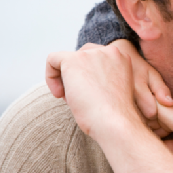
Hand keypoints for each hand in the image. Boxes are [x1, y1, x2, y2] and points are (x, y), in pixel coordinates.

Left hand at [46, 45, 172, 172]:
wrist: (115, 121)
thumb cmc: (115, 114)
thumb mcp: (114, 89)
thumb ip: (104, 77)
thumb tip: (83, 80)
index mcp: (121, 56)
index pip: (97, 57)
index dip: (89, 74)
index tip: (90, 93)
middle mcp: (108, 50)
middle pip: (82, 55)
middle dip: (77, 75)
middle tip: (79, 96)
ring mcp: (91, 53)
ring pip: (67, 60)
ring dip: (66, 79)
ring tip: (72, 99)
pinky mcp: (74, 60)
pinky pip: (52, 59)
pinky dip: (51, 75)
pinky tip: (59, 93)